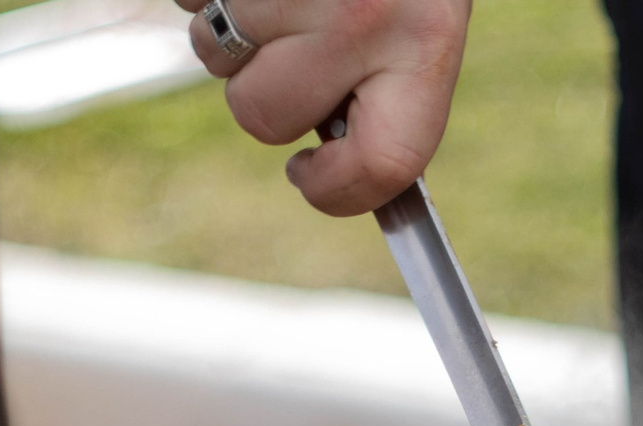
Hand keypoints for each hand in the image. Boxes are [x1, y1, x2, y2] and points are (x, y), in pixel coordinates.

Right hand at [173, 0, 470, 214]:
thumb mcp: (420, 15)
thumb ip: (386, 92)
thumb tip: (322, 163)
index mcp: (428, 40)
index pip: (384, 165)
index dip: (337, 191)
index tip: (310, 174)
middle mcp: (365, 13)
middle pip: (263, 117)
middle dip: (263, 89)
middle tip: (295, 36)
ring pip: (214, 56)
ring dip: (230, 27)